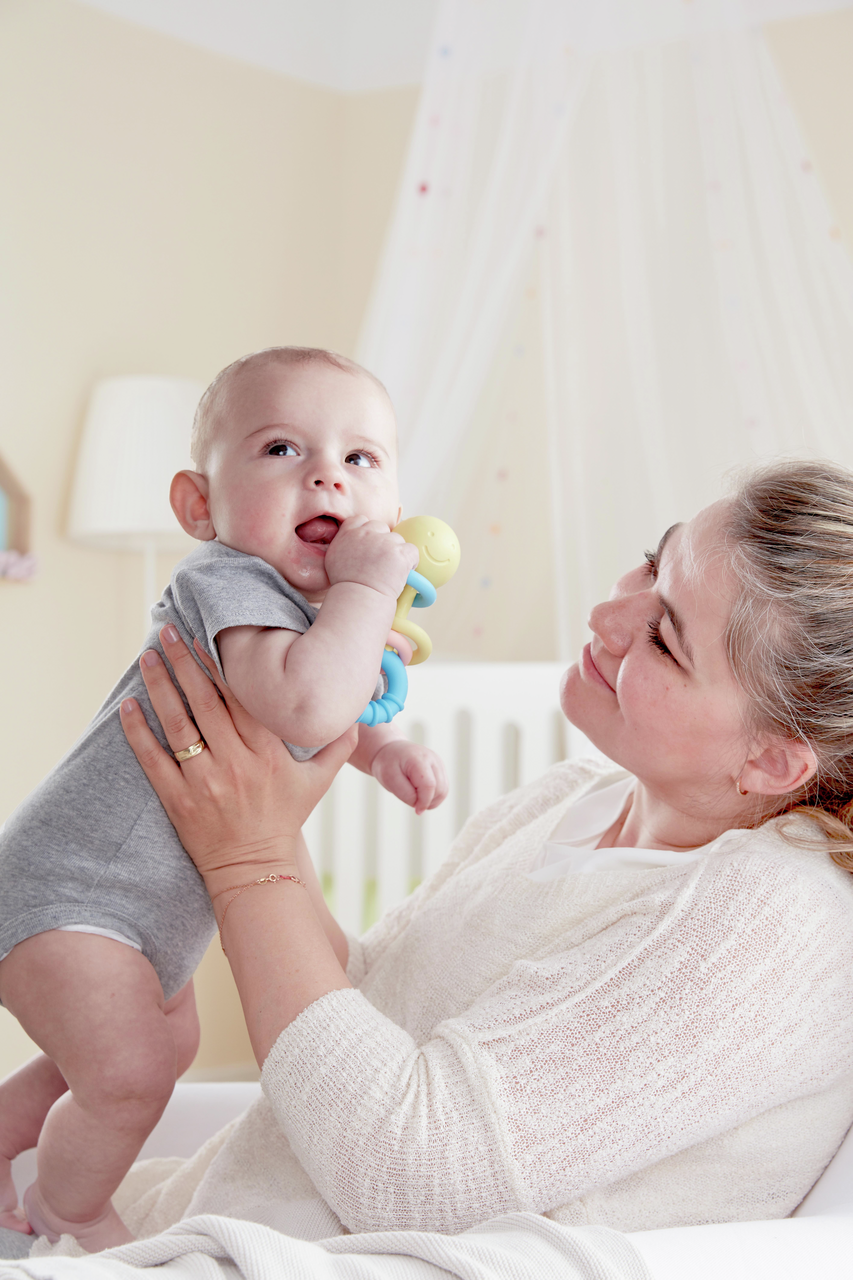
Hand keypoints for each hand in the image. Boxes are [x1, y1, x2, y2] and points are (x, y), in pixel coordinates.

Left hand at [120, 625, 356, 896]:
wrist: (254, 870)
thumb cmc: (284, 821)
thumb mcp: (319, 784)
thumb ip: (338, 747)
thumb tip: (356, 713)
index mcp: (268, 754)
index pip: (242, 699)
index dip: (222, 665)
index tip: (207, 635)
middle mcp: (235, 764)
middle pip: (205, 702)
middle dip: (185, 662)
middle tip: (168, 631)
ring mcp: (204, 782)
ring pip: (178, 724)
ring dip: (160, 686)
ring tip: (147, 657)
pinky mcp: (178, 800)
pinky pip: (153, 759)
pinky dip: (139, 732)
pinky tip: (129, 705)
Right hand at [325, 515, 417, 598]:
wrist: (359, 598)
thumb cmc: (345, 586)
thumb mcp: (333, 560)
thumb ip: (342, 545)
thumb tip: (352, 543)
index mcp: (348, 533)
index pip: (360, 520)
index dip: (367, 531)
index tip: (369, 544)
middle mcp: (366, 533)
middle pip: (381, 528)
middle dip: (383, 542)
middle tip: (381, 561)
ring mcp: (385, 542)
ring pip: (397, 539)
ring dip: (396, 552)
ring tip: (390, 571)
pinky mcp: (401, 553)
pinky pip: (412, 551)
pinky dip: (410, 562)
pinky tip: (403, 573)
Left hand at [370, 740, 447, 814]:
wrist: (390, 750)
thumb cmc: (387, 764)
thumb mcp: (389, 779)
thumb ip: (406, 794)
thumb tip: (421, 806)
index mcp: (418, 759)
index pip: (429, 785)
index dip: (424, 802)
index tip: (416, 811)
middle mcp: (432, 759)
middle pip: (440, 789)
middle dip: (428, 801)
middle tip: (411, 799)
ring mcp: (438, 763)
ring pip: (444, 790)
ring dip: (432, 800)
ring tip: (415, 797)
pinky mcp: (440, 768)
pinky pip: (443, 788)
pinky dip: (434, 796)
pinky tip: (421, 794)